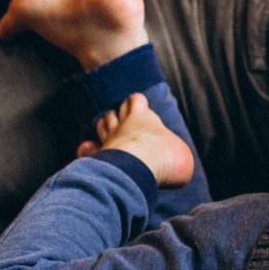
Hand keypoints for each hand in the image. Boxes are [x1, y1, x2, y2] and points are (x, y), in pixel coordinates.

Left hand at [78, 92, 194, 188]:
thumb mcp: (181, 152)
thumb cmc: (165, 156)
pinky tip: (87, 148)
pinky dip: (88, 148)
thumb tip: (173, 159)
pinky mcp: (98, 155)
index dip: (138, 103)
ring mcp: (109, 139)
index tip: (139, 104)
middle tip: (124, 116)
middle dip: (120, 112)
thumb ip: (174, 151)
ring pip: (103, 124)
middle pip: (117, 111)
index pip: (137, 101)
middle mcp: (123, 124)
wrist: (141, 167)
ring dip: (105, 124)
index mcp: (143, 117)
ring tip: (107, 126)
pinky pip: (89, 148)